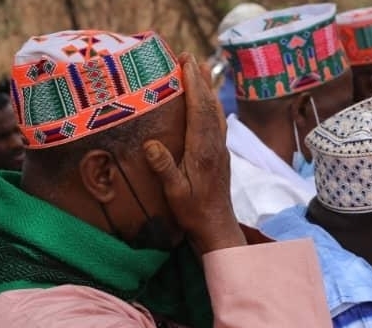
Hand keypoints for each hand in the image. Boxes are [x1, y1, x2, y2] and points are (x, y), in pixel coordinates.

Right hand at [143, 53, 242, 254]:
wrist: (217, 227)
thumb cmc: (193, 212)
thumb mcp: (175, 193)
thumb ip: (164, 169)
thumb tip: (150, 145)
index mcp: (202, 151)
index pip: (199, 111)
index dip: (192, 85)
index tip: (185, 63)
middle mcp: (214, 146)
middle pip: (209, 105)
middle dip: (199, 79)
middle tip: (188, 56)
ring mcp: (220, 149)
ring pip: (216, 112)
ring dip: (207, 89)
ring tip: (199, 68)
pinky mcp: (220, 154)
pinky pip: (217, 122)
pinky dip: (211, 105)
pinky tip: (208, 100)